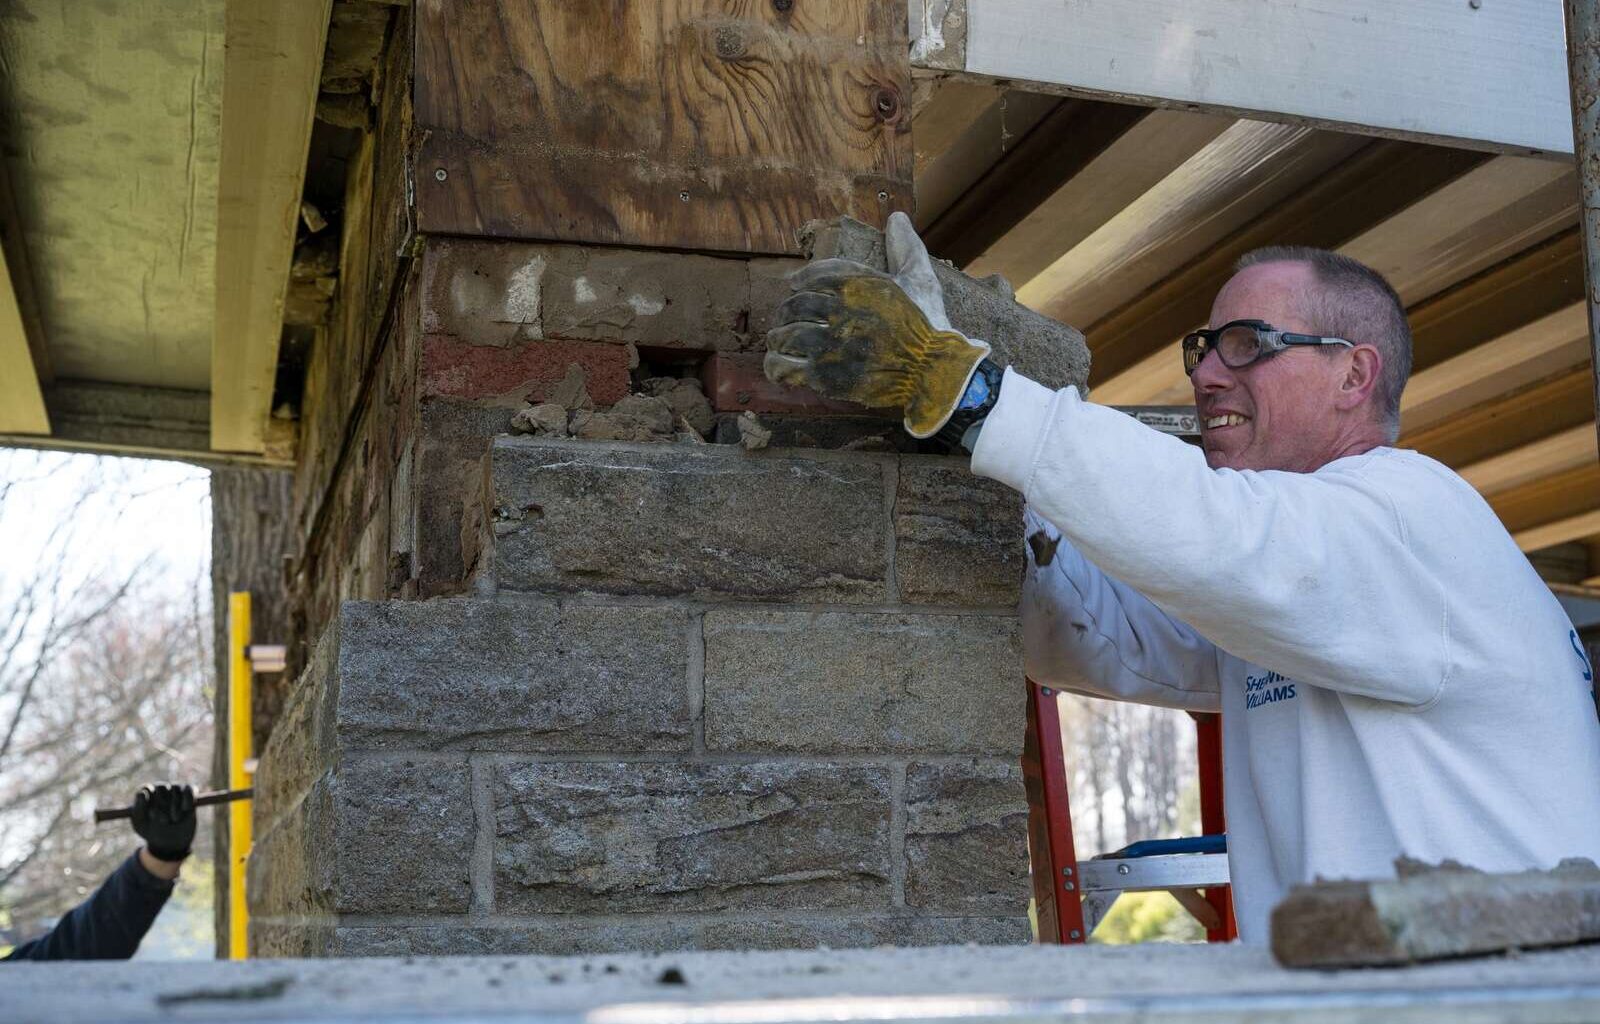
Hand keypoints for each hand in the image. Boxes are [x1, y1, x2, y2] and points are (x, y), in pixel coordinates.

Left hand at [131, 783, 194, 862]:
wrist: (169, 842)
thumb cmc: (151, 831)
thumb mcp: (140, 824)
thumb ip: (138, 809)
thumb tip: (142, 793)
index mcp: (146, 795)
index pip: (146, 789)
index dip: (148, 801)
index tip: (151, 815)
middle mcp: (161, 790)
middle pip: (161, 788)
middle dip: (162, 805)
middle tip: (163, 821)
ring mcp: (176, 791)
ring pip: (176, 788)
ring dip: (175, 805)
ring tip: (174, 819)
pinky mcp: (190, 794)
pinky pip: (190, 789)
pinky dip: (188, 797)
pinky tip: (185, 809)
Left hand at [765, 212, 990, 437]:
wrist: (933, 370)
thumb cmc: (928, 324)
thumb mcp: (920, 277)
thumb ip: (903, 246)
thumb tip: (896, 216)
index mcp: (856, 284)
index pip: (814, 274)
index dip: (801, 279)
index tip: (794, 284)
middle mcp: (838, 310)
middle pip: (795, 305)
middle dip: (788, 311)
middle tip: (788, 318)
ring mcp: (828, 343)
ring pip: (785, 334)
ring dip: (780, 337)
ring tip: (781, 341)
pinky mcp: (824, 376)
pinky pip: (784, 366)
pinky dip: (776, 365)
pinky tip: (778, 365)